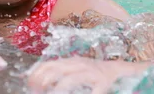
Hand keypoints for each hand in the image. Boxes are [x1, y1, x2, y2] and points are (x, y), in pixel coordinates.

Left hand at [27, 57, 146, 93]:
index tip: (30, 87)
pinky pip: (93, 91)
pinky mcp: (103, 82)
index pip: (48, 65)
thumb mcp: (78, 70)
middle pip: (55, 70)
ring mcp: (92, 73)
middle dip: (42, 82)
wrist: (123, 71)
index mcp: (71, 62)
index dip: (36, 75)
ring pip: (70, 80)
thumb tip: (40, 83)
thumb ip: (62, 74)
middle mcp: (79, 65)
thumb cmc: (97, 75)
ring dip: (58, 91)